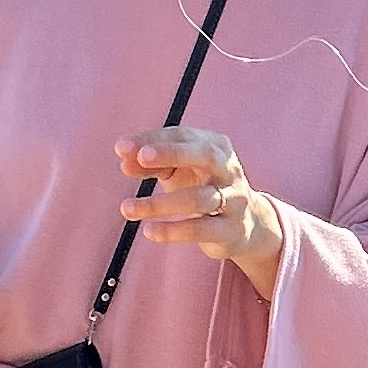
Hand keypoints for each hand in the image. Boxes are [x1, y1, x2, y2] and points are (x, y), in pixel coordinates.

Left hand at [118, 123, 280, 280]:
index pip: (183, 136)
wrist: (246, 225)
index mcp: (215, 146)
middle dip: (172, 153)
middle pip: (204, 155)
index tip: (122, 148)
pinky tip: (149, 231)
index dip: (152, 140)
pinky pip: (200, 229)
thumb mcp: (178, 171)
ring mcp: (234, 200)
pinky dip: (172, 231)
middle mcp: (229, 169)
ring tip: (126, 209)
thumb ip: (151, 164)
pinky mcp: (230, 230)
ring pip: (198, 198)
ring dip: (159, 203)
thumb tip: (124, 160)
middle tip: (141, 157)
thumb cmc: (203, 187)